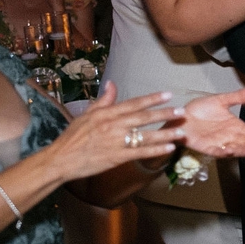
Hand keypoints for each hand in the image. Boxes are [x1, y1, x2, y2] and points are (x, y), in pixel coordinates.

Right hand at [44, 82, 179, 180]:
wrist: (62, 159)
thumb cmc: (73, 137)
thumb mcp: (86, 115)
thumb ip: (103, 101)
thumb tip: (112, 85)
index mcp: (106, 114)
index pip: (133, 104)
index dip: (152, 99)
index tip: (168, 95)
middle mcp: (112, 125)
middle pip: (143, 118)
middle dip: (164, 114)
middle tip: (182, 112)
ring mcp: (116, 141)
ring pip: (145, 136)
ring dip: (165, 134)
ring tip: (182, 132)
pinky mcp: (117, 157)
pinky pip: (140, 152)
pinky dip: (156, 150)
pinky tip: (169, 148)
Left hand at [174, 88, 244, 157]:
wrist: (180, 116)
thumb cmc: (200, 110)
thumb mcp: (221, 100)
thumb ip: (239, 97)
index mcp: (236, 127)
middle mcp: (231, 138)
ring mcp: (220, 144)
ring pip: (236, 149)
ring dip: (244, 150)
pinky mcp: (208, 148)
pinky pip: (218, 152)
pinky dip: (224, 152)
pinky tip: (231, 150)